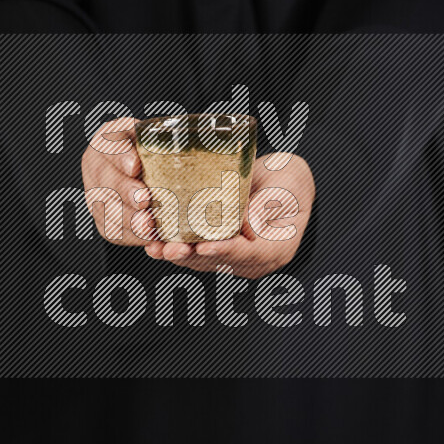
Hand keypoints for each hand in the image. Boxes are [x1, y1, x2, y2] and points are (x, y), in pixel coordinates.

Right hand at [81, 117, 153, 245]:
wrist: (144, 168)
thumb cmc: (154, 149)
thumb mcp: (158, 135)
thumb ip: (165, 139)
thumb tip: (193, 145)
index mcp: (107, 141)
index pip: (110, 144)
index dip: (120, 156)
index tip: (135, 166)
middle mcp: (96, 168)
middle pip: (106, 181)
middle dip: (125, 192)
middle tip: (144, 200)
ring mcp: (96, 195)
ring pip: (107, 209)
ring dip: (128, 220)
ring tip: (149, 227)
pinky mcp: (104, 219)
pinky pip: (113, 231)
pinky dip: (132, 237)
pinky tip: (149, 239)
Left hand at [144, 154, 315, 278]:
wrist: (281, 180)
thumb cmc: (288, 180)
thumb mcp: (286, 186)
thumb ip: (268, 205)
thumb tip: (248, 224)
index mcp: (278, 248)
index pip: (251, 254)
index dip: (226, 251)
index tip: (203, 246)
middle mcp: (256, 260)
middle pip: (221, 263)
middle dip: (192, 256)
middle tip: (169, 249)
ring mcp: (237, 259)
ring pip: (204, 261)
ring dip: (179, 254)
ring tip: (155, 246)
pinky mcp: (220, 250)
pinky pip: (197, 253)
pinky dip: (177, 246)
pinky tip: (155, 241)